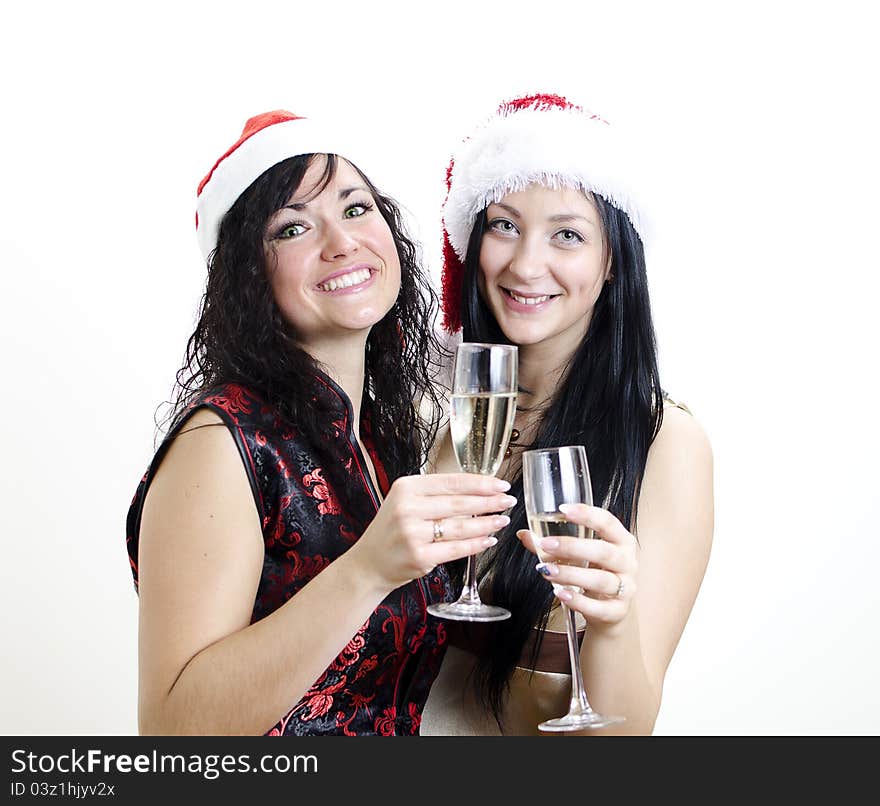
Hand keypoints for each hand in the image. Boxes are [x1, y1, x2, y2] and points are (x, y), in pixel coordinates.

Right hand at [352, 473, 516, 591]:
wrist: (369, 563)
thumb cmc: (392, 531)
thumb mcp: (405, 502)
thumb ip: (435, 494)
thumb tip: (476, 490)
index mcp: (406, 488)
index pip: (452, 482)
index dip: (480, 483)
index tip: (500, 485)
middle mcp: (407, 508)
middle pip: (459, 503)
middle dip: (489, 502)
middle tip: (508, 501)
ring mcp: (412, 533)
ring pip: (461, 526)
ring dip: (486, 523)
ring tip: (502, 520)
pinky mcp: (419, 556)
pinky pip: (455, 548)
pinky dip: (475, 544)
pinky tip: (489, 540)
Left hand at [517, 503, 637, 630]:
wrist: (611, 609)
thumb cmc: (596, 572)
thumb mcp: (580, 555)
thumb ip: (552, 545)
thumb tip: (524, 534)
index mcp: (621, 541)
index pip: (608, 522)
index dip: (587, 514)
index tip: (563, 509)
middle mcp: (627, 562)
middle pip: (604, 551)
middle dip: (573, 547)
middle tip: (546, 544)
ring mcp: (626, 588)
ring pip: (600, 580)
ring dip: (571, 574)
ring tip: (547, 571)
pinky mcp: (618, 611)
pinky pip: (599, 607)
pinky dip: (579, 602)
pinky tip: (561, 594)